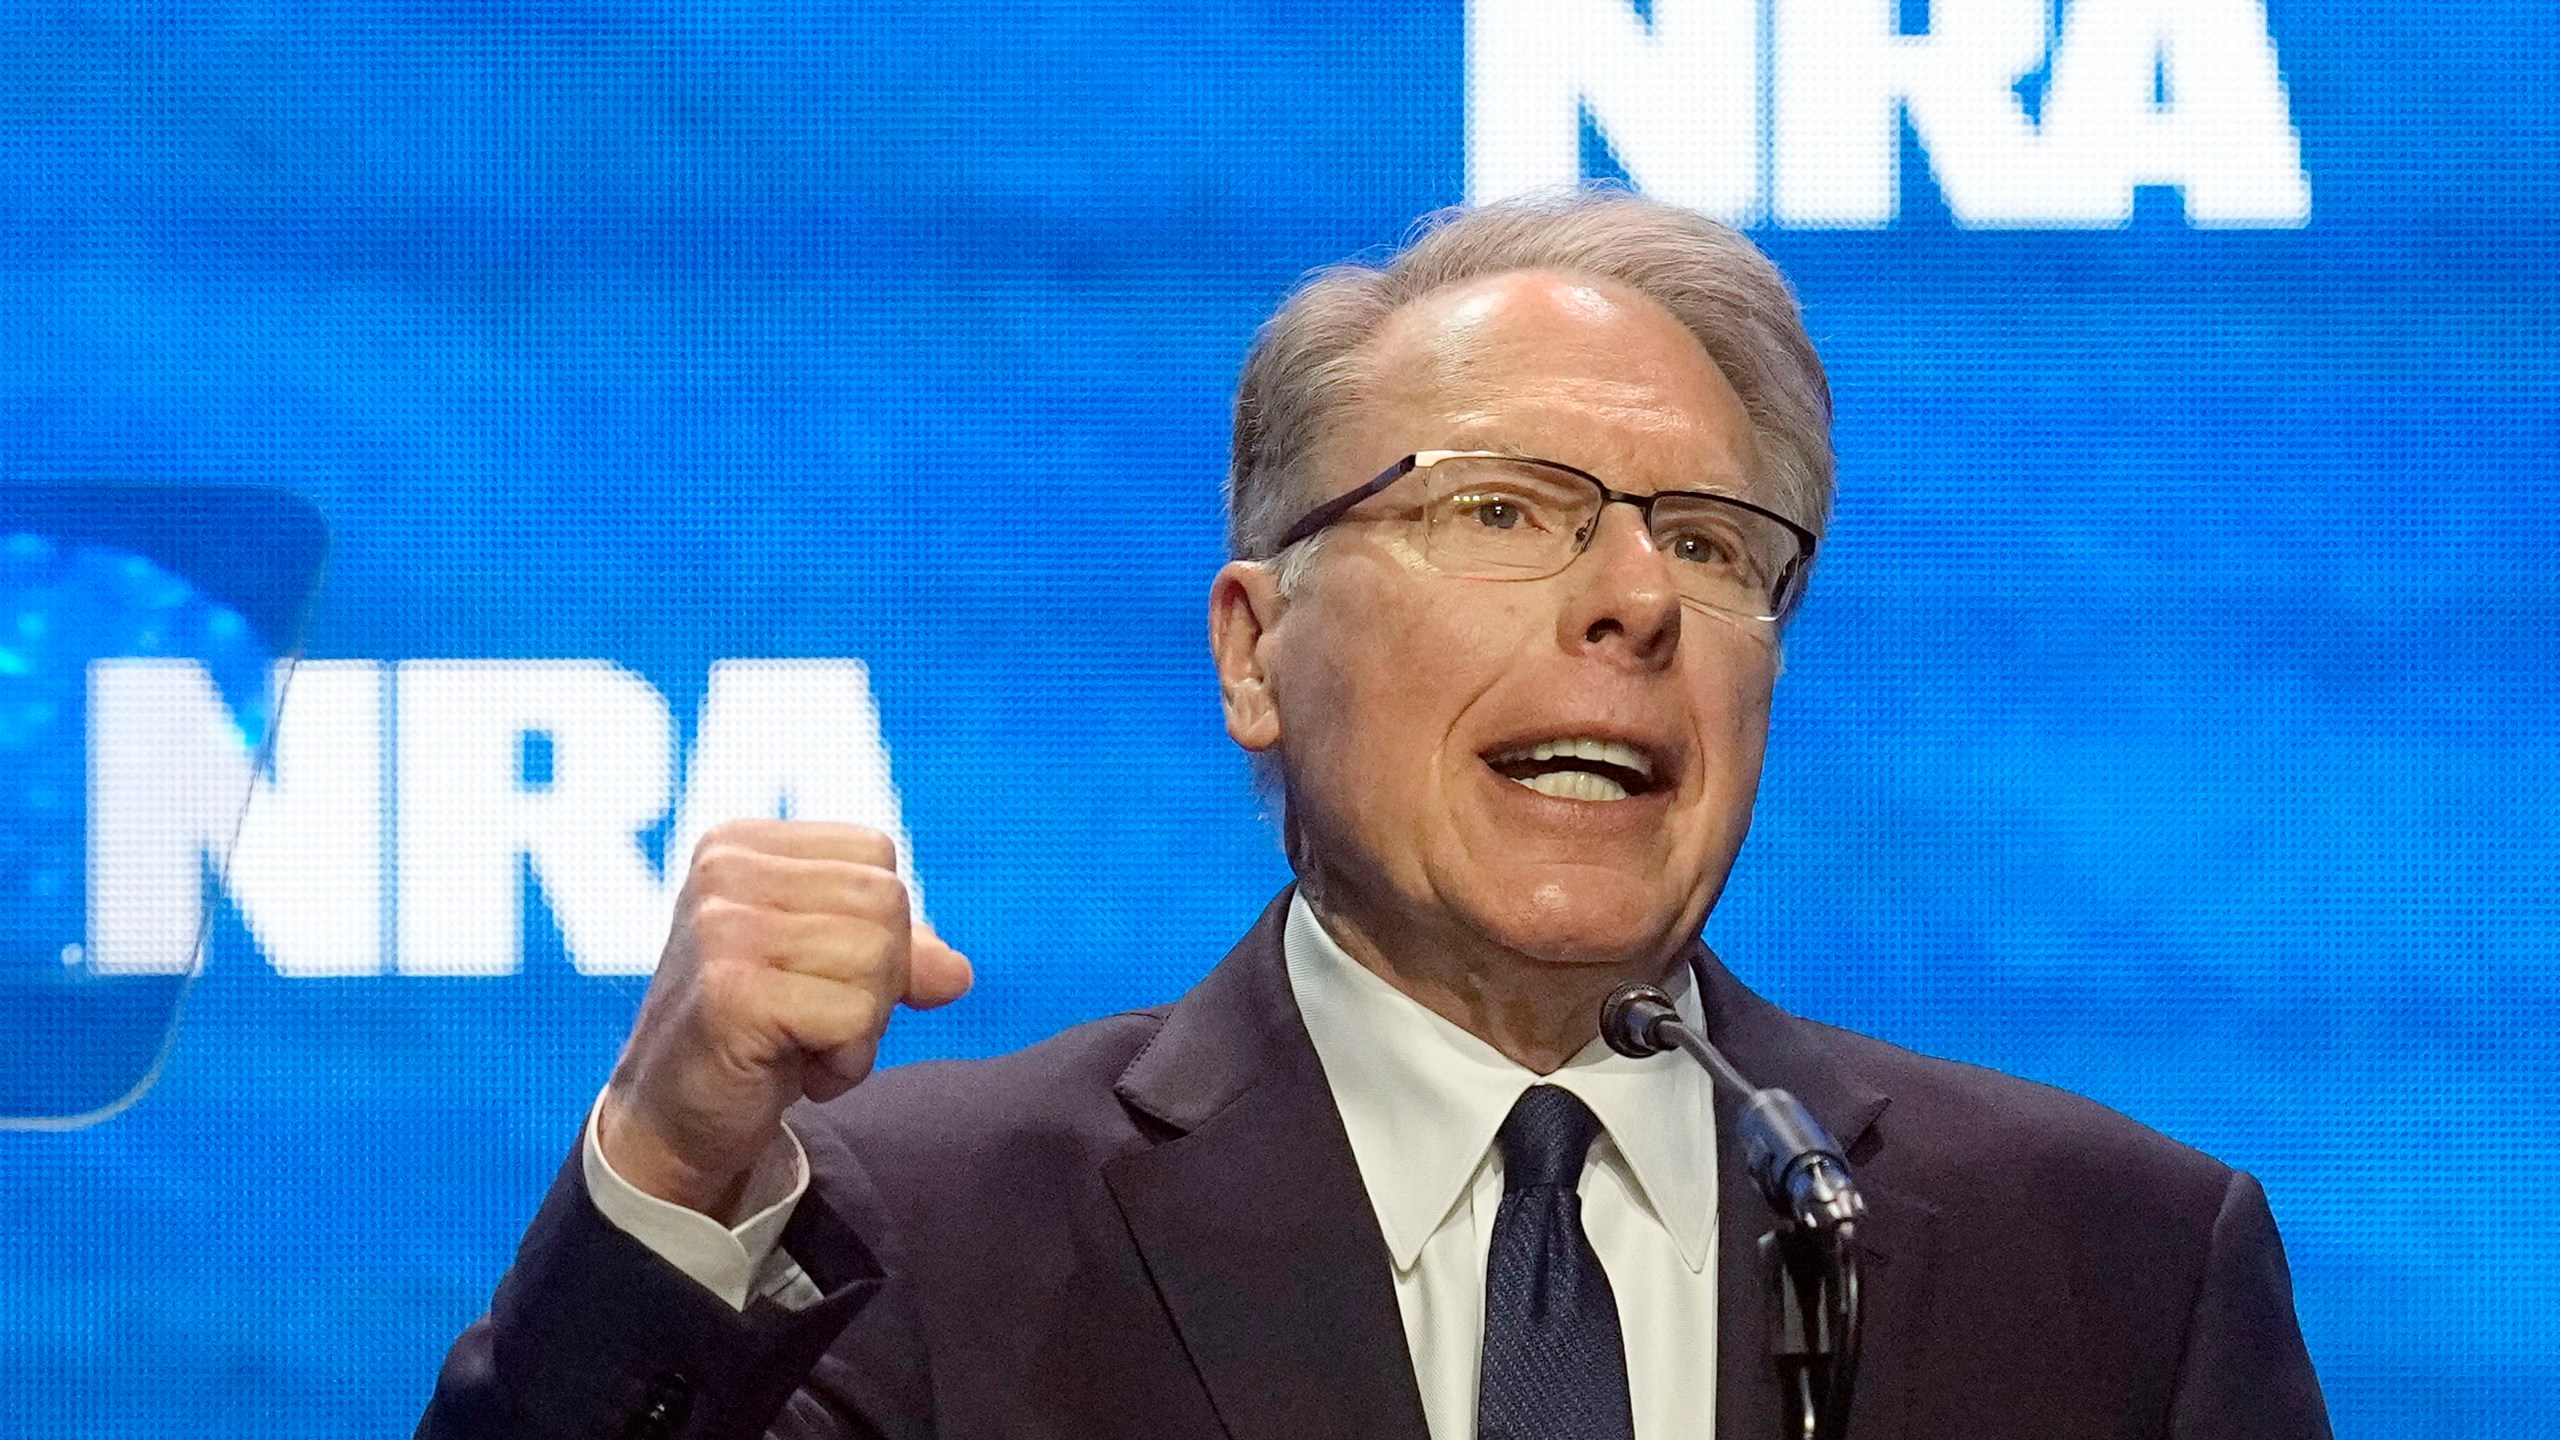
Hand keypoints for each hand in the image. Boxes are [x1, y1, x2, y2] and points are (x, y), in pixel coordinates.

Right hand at [597, 819, 971, 1216]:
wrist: (670, 1122)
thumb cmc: (752, 1036)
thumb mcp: (827, 972)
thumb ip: (895, 952)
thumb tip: (957, 973)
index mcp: (741, 845)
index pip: (876, 856)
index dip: (877, 929)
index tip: (816, 975)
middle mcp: (723, 871)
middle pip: (885, 904)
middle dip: (876, 981)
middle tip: (812, 1021)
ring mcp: (721, 929)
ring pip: (877, 958)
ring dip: (860, 1027)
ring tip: (798, 1043)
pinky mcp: (731, 992)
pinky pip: (852, 1018)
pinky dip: (843, 1063)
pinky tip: (787, 1069)